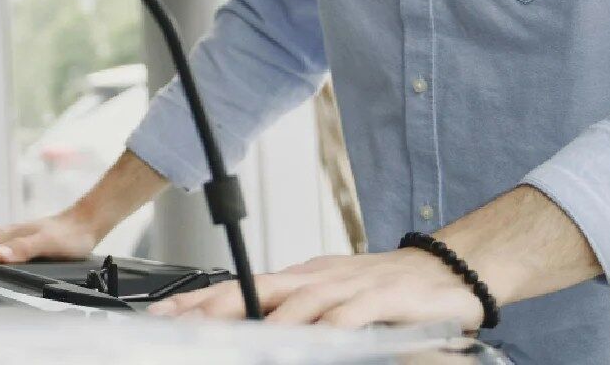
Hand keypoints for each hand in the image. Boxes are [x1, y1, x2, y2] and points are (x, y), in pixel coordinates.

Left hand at [147, 248, 484, 330]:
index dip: (198, 300)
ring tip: (231, 337)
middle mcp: (316, 278)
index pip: (238, 286)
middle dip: (213, 308)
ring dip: (261, 320)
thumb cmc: (386, 288)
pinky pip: (349, 315)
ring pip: (295, 302)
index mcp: (300, 279)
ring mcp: (347, 287)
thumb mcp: (330, 299)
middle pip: (255, 289)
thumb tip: (253, 334)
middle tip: (178, 324)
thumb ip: (294, 314)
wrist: (447, 269)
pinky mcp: (381, 299)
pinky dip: (327, 328)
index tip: (162, 314)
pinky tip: (310, 340)